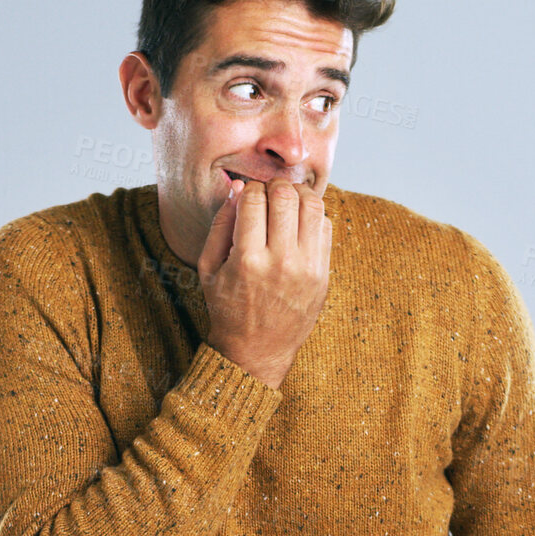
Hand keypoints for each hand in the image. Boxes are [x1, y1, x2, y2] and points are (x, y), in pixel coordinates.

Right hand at [197, 177, 331, 390]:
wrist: (258, 350)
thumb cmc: (227, 307)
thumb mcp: (208, 268)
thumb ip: (221, 224)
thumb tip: (238, 187)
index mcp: (247, 261)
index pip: (253, 199)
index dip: (249, 188)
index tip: (247, 194)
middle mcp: (280, 263)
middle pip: (286, 196)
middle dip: (275, 185)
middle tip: (268, 192)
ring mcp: (307, 269)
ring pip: (313, 205)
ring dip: (298, 193)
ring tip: (287, 200)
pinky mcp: (323, 275)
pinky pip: (326, 226)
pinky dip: (313, 215)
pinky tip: (298, 223)